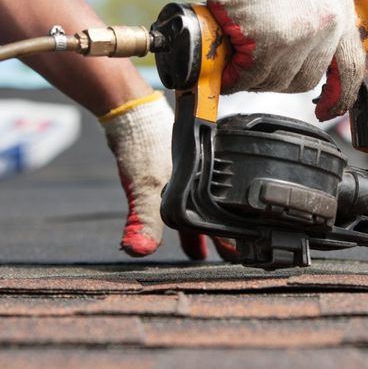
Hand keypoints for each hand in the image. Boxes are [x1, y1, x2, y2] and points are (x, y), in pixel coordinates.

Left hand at [100, 92, 231, 259]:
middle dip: (218, 236)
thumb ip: (143, 221)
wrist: (132, 113)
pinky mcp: (173, 165)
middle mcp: (196, 177)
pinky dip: (186, 211)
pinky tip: (178, 216)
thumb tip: (140, 249)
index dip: (226, 239)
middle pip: (212, 214)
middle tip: (227, 255)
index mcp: (196, 184)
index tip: (236, 256)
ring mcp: (186, 171)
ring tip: (200, 248)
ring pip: (199, 204)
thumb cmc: (144, 143)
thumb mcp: (144, 189)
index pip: (217, 219)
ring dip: (200, 226)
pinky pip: (186, 195)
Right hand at [194, 0, 364, 120]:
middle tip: (261, 69)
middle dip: (281, 80)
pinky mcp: (270, 43)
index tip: (328, 109)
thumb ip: (320, 25)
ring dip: (256, 79)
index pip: (351, 68)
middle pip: (306, 80)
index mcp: (341, 15)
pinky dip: (237, 79)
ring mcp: (299, 37)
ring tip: (241, 63)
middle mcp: (326, 28)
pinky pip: (252, 77)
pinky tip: (229, 71)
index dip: (340, 95)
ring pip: (278, 81)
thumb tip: (311, 59)